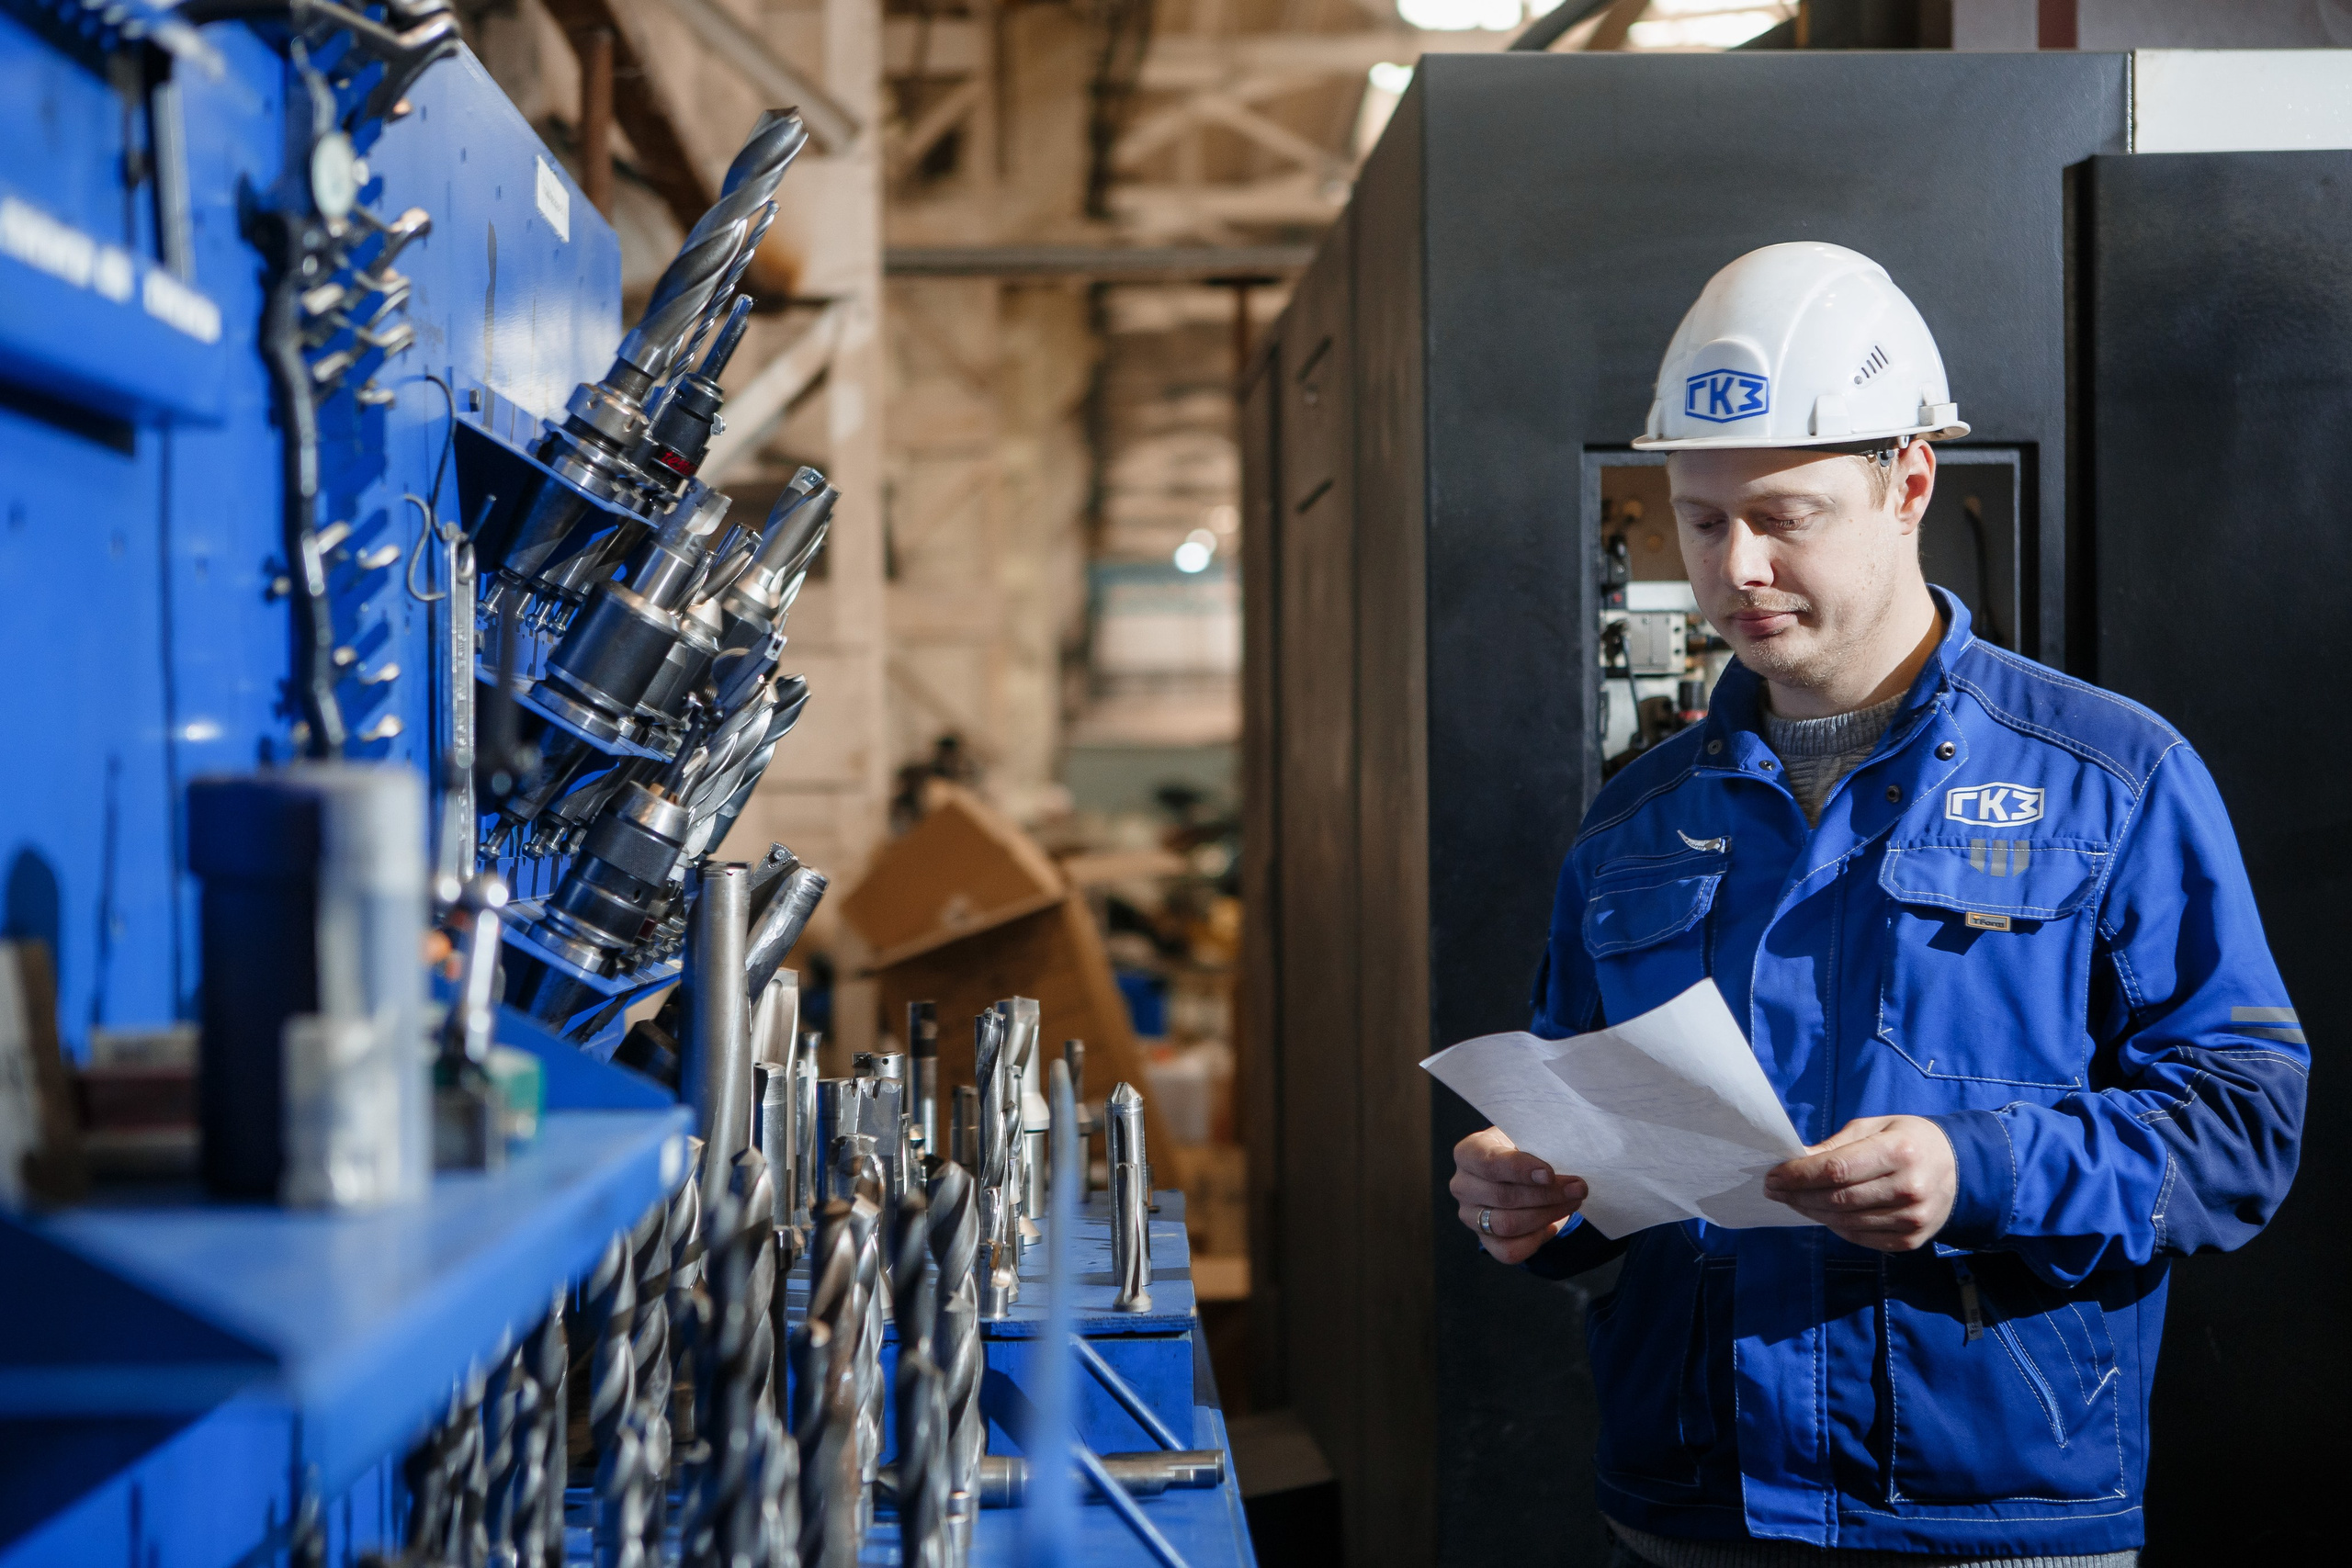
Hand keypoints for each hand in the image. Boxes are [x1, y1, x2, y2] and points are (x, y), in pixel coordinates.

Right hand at [1450, 1127, 1587, 1263]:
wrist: (1516, 1171)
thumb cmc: (1523, 1150)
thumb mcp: (1526, 1137)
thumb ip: (1539, 1145)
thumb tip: (1567, 1157)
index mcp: (1468, 1153)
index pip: (1490, 1163)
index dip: (1520, 1169)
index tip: (1549, 1173)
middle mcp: (1462, 1185)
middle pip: (1503, 1196)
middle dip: (1546, 1195)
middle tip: (1578, 1189)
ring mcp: (1469, 1215)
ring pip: (1507, 1225)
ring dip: (1546, 1215)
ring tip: (1572, 1203)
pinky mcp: (1483, 1239)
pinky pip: (1508, 1251)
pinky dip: (1535, 1240)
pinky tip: (1551, 1225)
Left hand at [1764, 1115, 1955, 1251]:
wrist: (1959, 1168)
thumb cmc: (1908, 1140)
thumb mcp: (1875, 1127)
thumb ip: (1836, 1145)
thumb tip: (1794, 1160)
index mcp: (1900, 1151)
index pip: (1837, 1169)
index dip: (1799, 1175)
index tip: (1773, 1174)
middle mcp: (1909, 1189)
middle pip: (1838, 1199)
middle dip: (1797, 1194)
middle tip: (1773, 1189)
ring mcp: (1912, 1219)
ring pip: (1845, 1223)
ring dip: (1810, 1212)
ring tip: (1791, 1200)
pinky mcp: (1911, 1241)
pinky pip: (1860, 1238)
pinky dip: (1834, 1227)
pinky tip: (1820, 1213)